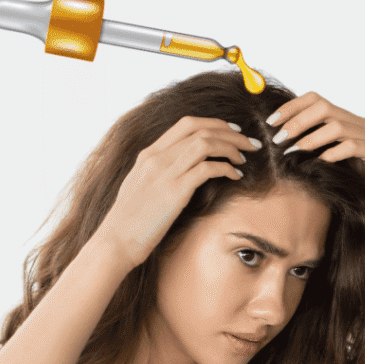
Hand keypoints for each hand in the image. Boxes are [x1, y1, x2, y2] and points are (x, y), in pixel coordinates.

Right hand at [96, 116, 259, 269]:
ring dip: (231, 147)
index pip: (186, 124)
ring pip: (206, 143)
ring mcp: (166, 172)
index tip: (232, 131)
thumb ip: (159, 173)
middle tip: (249, 142)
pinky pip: (208, 169)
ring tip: (244, 158)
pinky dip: (226, 168)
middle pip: (201, 129)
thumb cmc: (130, 221)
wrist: (116, 240)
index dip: (214, 123)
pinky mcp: (175, 191)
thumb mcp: (141, 186)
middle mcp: (157, 157)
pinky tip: (235, 176)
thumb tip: (181, 171)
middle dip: (230, 132)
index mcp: (149, 153)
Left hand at [266, 91, 364, 231]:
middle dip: (297, 121)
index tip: (271, 122)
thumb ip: (311, 149)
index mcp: (348, 122)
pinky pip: (352, 146)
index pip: (317, 101)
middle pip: (324, 107)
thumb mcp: (326, 165)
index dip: (292, 108)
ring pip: (336, 126)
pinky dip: (332, 153)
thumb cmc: (353, 189)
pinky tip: (319, 163)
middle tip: (279, 139)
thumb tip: (278, 140)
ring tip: (292, 152)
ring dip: (310, 138)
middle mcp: (361, 125)